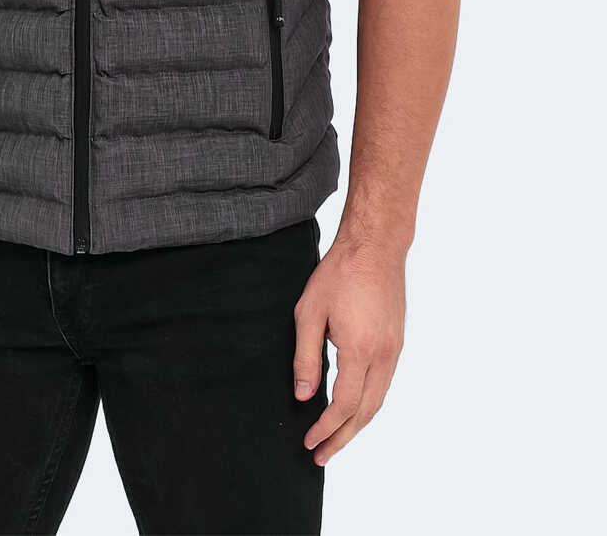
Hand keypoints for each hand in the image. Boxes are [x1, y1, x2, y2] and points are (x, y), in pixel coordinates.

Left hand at [292, 230, 405, 466]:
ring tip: (336, 439)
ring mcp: (395, 349)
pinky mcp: (398, 341)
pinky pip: (384, 383)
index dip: (326, 428)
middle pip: (366, 412)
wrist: (376, 246)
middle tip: (322, 455)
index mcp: (360, 349)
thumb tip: (303, 395)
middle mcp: (384, 355)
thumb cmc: (340, 273)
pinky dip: (369, 403)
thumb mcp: (309, 312)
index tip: (309, 442)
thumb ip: (306, 356)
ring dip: (358, 424)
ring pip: (379, 400)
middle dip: (343, 438)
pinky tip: (355, 407)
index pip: (344, 405)